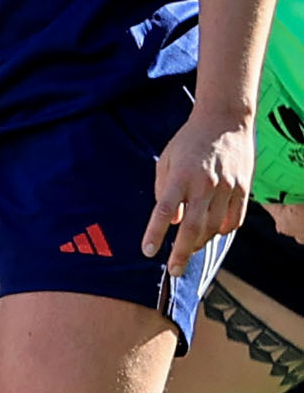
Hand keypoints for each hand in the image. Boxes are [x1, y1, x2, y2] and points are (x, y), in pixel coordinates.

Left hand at [151, 103, 251, 261]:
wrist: (225, 122)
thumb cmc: (189, 142)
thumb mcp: (167, 160)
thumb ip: (164, 191)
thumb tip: (169, 221)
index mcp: (180, 176)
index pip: (163, 211)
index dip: (155, 233)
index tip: (149, 252)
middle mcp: (204, 185)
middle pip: (192, 227)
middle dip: (181, 253)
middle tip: (174, 270)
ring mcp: (227, 188)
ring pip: (214, 228)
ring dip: (201, 243)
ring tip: (189, 250)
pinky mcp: (243, 189)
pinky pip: (235, 220)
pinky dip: (223, 231)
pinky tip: (213, 233)